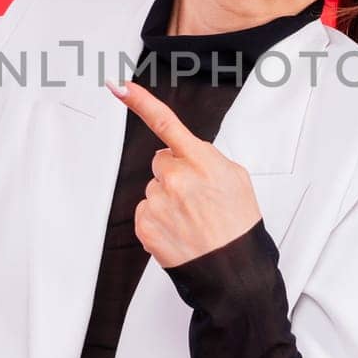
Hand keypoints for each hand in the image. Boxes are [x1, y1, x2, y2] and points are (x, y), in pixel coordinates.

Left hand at [108, 79, 261, 267]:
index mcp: (201, 162)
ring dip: (167, 200)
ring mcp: (158, 203)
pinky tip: (178, 230)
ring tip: (191, 219)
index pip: (165, 123)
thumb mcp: (235, 178)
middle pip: (160, 162)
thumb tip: (185, 151)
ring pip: (154, 188)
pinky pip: (145, 210)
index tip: (120, 87)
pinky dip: (159, 219)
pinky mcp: (145, 225)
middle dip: (174, 174)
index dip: (140, 102)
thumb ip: (207, 157)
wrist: (232, 271)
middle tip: (197, 198)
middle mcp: (176, 179)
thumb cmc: (237, 225)